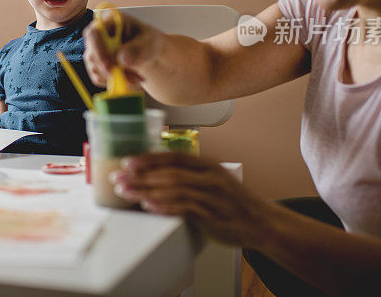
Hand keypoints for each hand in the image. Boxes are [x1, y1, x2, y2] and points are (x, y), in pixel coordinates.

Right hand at [82, 12, 163, 88]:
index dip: (98, 51)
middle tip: (134, 79)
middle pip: (93, 55)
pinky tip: (129, 77)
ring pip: (96, 70)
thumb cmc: (148, 41)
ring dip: (117, 78)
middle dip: (112, 71)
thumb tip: (122, 58)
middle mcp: (96, 36)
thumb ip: (138, 48)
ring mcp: (93, 51)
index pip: (93, 34)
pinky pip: (99, 78)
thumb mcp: (149, 42)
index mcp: (107, 22)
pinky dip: (115, 82)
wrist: (146, 51)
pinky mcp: (95, 65)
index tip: (110, 67)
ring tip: (137, 77)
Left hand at [109, 152, 272, 247]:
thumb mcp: (213, 181)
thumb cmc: (233, 203)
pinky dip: (164, 207)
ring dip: (145, 191)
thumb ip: (189, 176)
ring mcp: (211, 195)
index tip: (127, 161)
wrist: (261, 223)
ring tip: (126, 192)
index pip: (173, 157)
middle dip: (139, 175)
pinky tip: (149, 206)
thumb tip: (155, 175)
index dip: (148, 158)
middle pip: (168, 172)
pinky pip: (184, 208)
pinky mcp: (212, 214)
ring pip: (173, 189)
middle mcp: (208, 177)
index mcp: (207, 165)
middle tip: (118, 178)